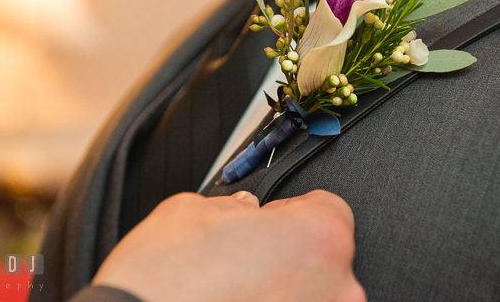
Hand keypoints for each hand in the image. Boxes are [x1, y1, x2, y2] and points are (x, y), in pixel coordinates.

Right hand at [93, 190, 365, 301]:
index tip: (270, 220)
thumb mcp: (191, 211)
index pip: (329, 209)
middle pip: (323, 258)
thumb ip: (232, 206)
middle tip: (244, 259)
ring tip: (233, 293)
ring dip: (280, 292)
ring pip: (309, 297)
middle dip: (288, 255)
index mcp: (318, 238)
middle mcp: (336, 289)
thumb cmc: (163, 281)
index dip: (293, 211)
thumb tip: (243, 211)